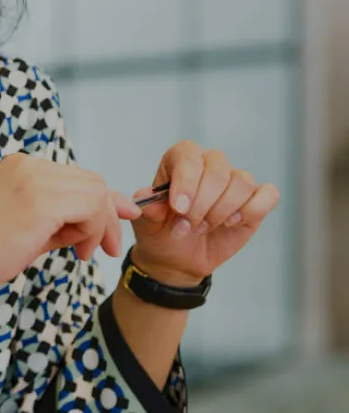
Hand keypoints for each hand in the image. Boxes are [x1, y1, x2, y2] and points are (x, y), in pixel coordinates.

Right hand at [0, 153, 139, 304]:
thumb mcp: (35, 224)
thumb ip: (70, 213)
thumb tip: (120, 209)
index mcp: (21, 165)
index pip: (79, 177)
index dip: (102, 204)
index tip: (112, 230)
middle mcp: (28, 165)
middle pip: (93, 182)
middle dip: (107, 218)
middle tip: (105, 249)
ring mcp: (34, 179)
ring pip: (96, 195)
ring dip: (98, 227)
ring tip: (81, 252)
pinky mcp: (42, 201)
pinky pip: (92, 209)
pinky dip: (92, 232)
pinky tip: (76, 251)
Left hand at [129, 141, 279, 287]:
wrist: (178, 257)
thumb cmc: (161, 233)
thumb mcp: (146, 224)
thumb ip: (147, 209)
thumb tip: (145, 195)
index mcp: (179, 160)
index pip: (188, 155)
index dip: (185, 181)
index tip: (178, 209)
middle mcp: (209, 164)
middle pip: (217, 170)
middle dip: (203, 203)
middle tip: (188, 226)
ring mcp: (234, 182)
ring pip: (242, 182)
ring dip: (221, 211)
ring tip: (202, 227)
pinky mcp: (255, 200)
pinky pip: (268, 194)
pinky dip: (251, 210)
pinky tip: (231, 223)